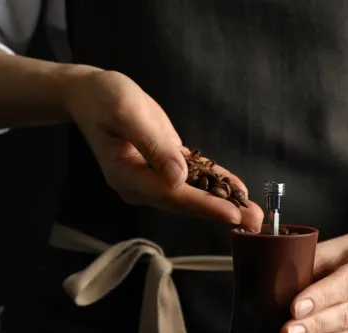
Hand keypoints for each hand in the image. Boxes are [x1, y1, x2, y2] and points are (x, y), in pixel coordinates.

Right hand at [64, 69, 262, 229]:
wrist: (92, 94)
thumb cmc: (103, 99)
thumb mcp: (126, 114)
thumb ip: (152, 146)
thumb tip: (178, 177)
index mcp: (127, 176)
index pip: (172, 196)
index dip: (204, 206)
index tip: (232, 214)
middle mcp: (141, 184)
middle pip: (186, 202)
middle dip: (222, 212)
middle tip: (255, 222)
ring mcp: (153, 178)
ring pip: (193, 194)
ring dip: (224, 203)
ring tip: (255, 214)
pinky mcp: (164, 166)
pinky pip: (193, 178)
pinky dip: (216, 183)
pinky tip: (239, 190)